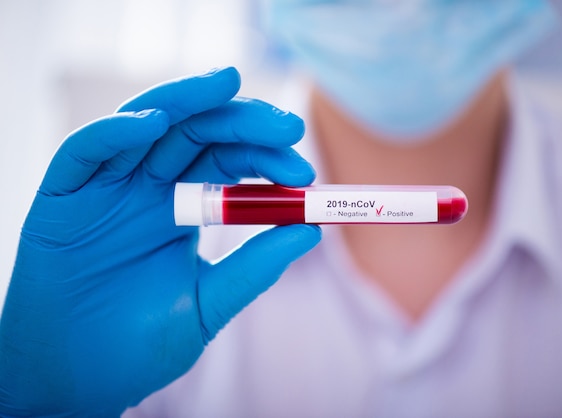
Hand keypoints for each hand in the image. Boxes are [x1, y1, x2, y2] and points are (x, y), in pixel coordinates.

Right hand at [0, 67, 320, 416]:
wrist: (74, 381)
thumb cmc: (139, 345)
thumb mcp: (208, 304)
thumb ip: (255, 267)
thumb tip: (312, 231)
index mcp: (184, 210)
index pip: (230, 164)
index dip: (266, 159)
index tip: (303, 172)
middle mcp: (149, 189)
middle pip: (198, 135)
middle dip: (243, 124)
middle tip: (286, 127)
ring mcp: (107, 188)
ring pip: (147, 125)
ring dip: (186, 102)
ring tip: (226, 85)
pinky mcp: (63, 196)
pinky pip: (86, 151)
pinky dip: (116, 132)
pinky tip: (154, 124)